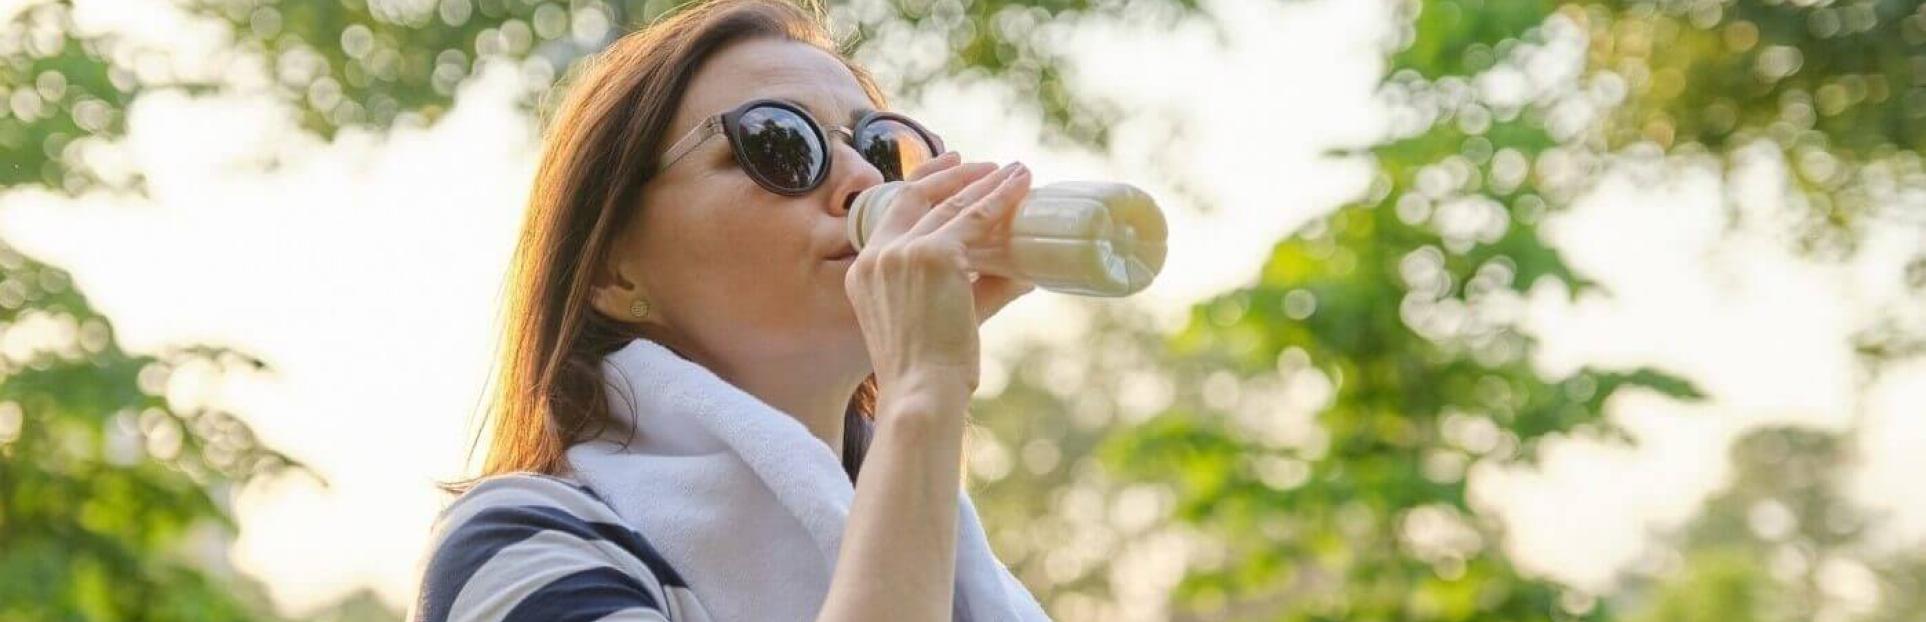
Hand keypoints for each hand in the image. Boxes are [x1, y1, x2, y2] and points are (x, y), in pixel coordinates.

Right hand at [843, 151, 1034, 398]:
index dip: (921, 185)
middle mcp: (876, 256)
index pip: (890, 213)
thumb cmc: (930, 371)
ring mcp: (902, 253)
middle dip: (951, 175)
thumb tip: (1023, 274)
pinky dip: (1000, 198)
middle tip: (983, 165)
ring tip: (1014, 172)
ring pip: (949, 204)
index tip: (947, 167)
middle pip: (914, 196)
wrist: (921, 393)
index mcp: (864, 272)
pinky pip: (974, 217)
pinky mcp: (934, 256)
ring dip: (984, 182)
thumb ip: (980, 290)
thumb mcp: (944, 318)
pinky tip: (1020, 185)